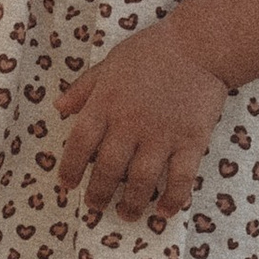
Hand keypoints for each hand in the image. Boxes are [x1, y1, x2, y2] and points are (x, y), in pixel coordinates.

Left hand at [53, 24, 227, 222]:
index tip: (67, 185)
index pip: (79, 144)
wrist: (199, 45)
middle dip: (98, 194)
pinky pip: (180, 179)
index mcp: (106, 103)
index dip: (70, 169)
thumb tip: (58, 107)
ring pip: (140, 181)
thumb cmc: (152, 50)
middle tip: (95, 207)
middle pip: (107, 169)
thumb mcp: (110, 63)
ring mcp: (161, 135)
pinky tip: (164, 211)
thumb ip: (84, 88)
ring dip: (131, 204)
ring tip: (126, 214)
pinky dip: (171, 199)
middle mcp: (130, 123)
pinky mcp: (191, 141)